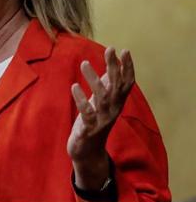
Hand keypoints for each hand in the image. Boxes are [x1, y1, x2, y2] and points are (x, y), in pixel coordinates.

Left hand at [67, 47, 134, 189]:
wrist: (88, 152)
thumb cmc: (94, 122)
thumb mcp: (101, 103)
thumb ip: (107, 86)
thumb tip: (112, 66)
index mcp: (116, 104)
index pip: (127, 83)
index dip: (128, 68)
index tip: (125, 50)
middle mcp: (112, 111)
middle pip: (116, 87)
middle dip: (114, 67)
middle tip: (110, 50)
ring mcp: (101, 120)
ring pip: (101, 98)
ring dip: (94, 79)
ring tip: (84, 63)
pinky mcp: (88, 129)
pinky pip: (86, 113)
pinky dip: (81, 99)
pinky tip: (74, 86)